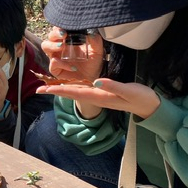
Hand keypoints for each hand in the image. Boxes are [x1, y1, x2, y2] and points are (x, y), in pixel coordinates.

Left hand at [37, 78, 160, 119]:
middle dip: (54, 90)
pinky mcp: (103, 93)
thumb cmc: (140, 97)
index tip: (42, 89)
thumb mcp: (128, 91)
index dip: (57, 90)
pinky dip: (73, 86)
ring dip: (61, 88)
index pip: (74, 92)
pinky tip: (68, 83)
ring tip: (48, 86)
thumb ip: (113, 86)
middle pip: (71, 93)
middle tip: (38, 88)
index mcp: (99, 96)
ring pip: (76, 91)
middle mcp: (96, 97)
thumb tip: (96, 81)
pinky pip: (83, 89)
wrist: (149, 106)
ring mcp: (99, 96)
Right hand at [41, 27, 104, 82]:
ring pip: (46, 46)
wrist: (93, 78)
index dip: (59, 27)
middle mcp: (59, 47)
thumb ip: (95, 41)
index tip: (66, 27)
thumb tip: (91, 32)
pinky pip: (54, 63)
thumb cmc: (93, 63)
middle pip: (50, 36)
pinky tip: (73, 67)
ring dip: (52, 45)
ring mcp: (56, 57)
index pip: (59, 30)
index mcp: (68, 40)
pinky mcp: (55, 69)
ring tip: (62, 46)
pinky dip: (62, 64)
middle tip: (63, 34)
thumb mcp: (97, 50)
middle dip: (54, 34)